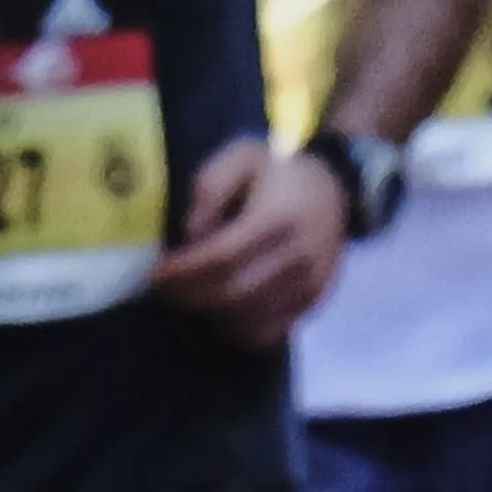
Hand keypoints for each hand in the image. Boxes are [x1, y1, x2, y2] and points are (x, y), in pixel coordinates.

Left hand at [151, 136, 343, 346]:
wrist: (335, 189)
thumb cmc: (278, 171)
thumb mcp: (241, 157)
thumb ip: (210, 187)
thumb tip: (191, 234)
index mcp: (278, 218)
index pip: (222, 259)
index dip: (183, 273)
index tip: (155, 274)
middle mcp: (298, 257)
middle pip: (232, 295)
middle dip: (189, 298)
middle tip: (163, 291)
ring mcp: (308, 285)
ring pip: (247, 321)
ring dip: (208, 316)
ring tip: (186, 300)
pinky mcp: (311, 304)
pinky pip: (267, 334)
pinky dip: (235, 332)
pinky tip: (217, 314)